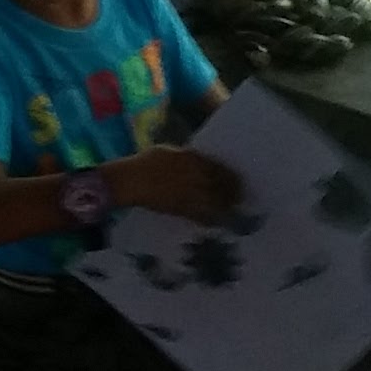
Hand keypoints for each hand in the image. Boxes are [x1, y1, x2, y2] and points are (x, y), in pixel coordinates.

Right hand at [110, 146, 245, 223]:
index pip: (219, 169)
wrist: (130, 182)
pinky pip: (201, 216)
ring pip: (215, 203)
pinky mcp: (181, 210)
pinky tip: (215, 220)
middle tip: (240, 196)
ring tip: (231, 208)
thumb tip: (199, 160)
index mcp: (192, 160)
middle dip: (233, 192)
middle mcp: (195, 178)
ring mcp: (189, 195)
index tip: (238, 179)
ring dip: (226, 206)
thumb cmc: (146, 162)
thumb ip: (187, 155)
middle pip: (222, 187)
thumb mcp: (168, 150)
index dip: (231, 175)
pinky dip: (210, 219)